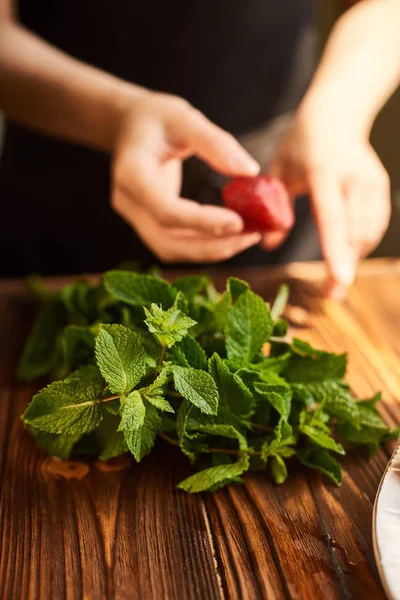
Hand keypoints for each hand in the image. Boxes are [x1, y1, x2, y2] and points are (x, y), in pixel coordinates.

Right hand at [112, 91, 261, 262]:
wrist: (130, 126)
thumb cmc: (156, 118)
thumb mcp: (185, 118)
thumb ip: (216, 143)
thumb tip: (250, 172)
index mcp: (131, 173)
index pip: (166, 211)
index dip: (202, 222)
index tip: (239, 221)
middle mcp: (127, 202)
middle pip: (168, 241)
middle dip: (212, 245)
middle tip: (251, 236)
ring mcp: (134, 217)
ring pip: (171, 249)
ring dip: (210, 250)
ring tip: (246, 238)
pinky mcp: (146, 224)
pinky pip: (174, 244)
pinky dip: (202, 246)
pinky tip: (229, 235)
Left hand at [267, 107, 390, 297]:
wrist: (337, 114)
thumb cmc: (300, 143)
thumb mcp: (277, 169)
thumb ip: (272, 206)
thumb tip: (267, 244)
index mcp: (323, 172)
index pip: (332, 217)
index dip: (335, 249)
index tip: (339, 278)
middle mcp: (353, 178)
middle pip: (355, 232)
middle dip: (345, 267)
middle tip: (332, 296)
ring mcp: (372, 183)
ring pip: (367, 233)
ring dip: (352, 258)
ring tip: (335, 280)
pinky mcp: (380, 188)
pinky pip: (374, 226)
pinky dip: (360, 244)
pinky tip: (345, 254)